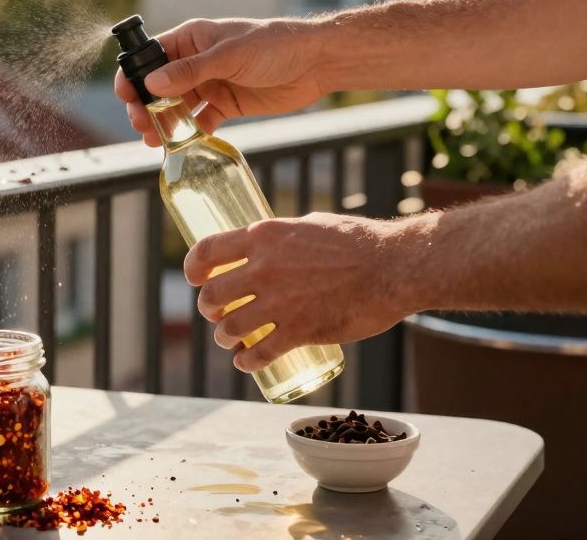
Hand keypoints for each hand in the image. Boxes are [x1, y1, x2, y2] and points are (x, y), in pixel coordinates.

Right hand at [113, 18, 328, 145]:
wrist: (315, 63)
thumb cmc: (274, 45)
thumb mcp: (229, 56)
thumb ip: (191, 71)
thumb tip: (152, 84)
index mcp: (192, 39)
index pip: (151, 55)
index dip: (135, 75)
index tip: (126, 97)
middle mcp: (196, 61)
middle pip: (159, 86)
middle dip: (146, 106)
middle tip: (141, 126)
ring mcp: (211, 84)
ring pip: (177, 106)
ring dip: (164, 123)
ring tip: (155, 141)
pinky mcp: (226, 104)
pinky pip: (200, 121)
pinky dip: (191, 133)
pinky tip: (185, 144)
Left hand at [185, 213, 416, 372]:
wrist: (392, 267)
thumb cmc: (357, 241)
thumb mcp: (308, 225)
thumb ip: (281, 238)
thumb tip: (266, 246)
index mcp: (263, 236)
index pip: (206, 253)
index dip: (194, 269)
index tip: (196, 278)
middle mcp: (263, 269)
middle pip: (211, 296)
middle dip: (210, 308)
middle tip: (218, 313)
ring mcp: (279, 302)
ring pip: (229, 329)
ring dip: (225, 338)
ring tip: (231, 340)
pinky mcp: (299, 331)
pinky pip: (258, 354)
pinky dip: (247, 361)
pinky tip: (247, 361)